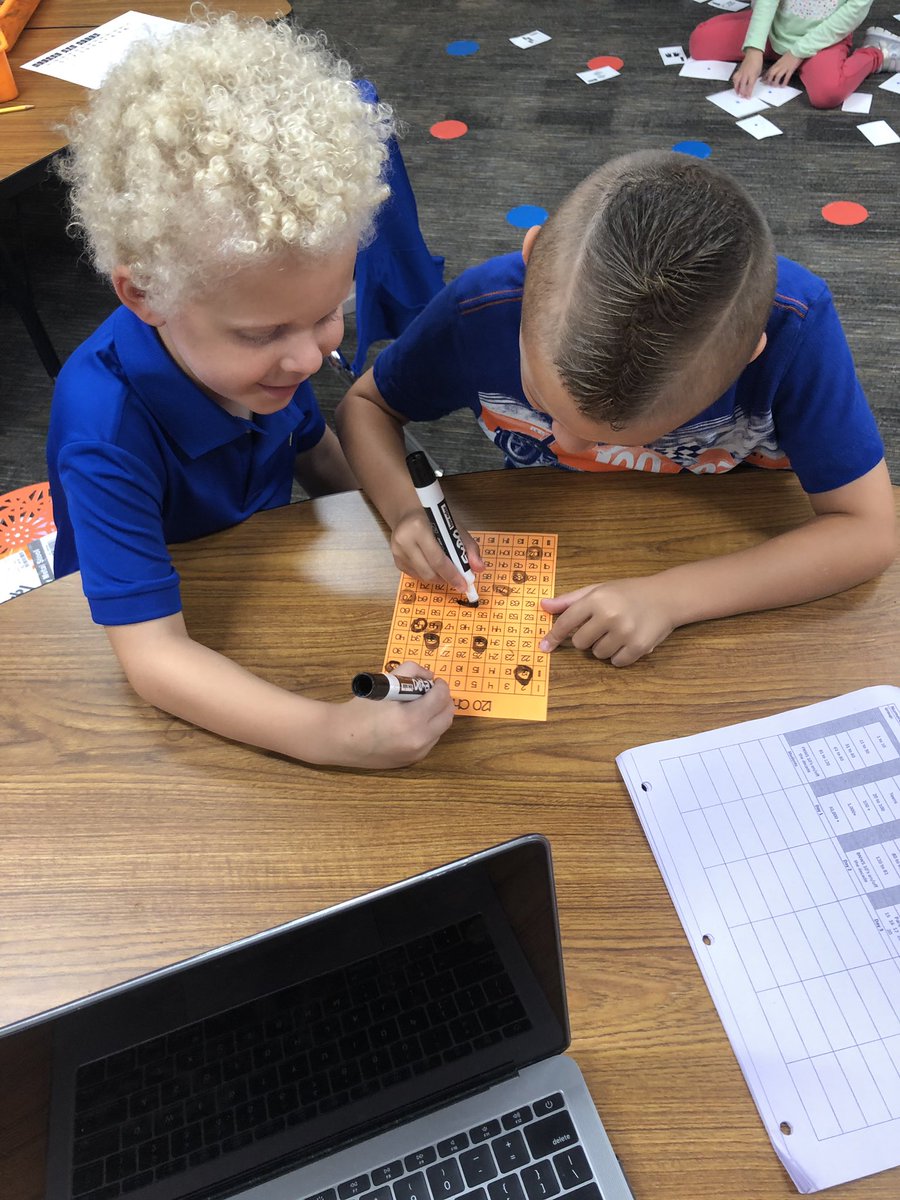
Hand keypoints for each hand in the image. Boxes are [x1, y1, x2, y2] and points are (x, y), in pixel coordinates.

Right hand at [336, 662, 453, 767]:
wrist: (341, 738)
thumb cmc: (361, 709)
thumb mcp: (385, 682)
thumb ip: (411, 672)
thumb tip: (429, 676)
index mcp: (410, 718)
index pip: (441, 698)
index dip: (441, 686)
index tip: (434, 682)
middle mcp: (418, 739)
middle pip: (447, 716)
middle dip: (443, 701)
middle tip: (432, 693)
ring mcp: (416, 753)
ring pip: (440, 730)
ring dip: (436, 716)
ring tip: (421, 707)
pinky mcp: (412, 761)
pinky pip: (430, 741)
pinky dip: (427, 730)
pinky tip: (412, 723)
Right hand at [390, 509, 484, 592]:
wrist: (410, 513)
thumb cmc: (436, 520)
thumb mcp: (455, 527)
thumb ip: (470, 548)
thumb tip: (479, 568)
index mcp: (419, 527)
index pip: (438, 559)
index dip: (452, 575)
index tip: (464, 585)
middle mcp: (404, 540)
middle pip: (429, 572)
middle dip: (446, 579)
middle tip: (458, 582)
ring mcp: (397, 552)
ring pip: (422, 577)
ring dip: (439, 579)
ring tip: (448, 573)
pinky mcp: (396, 560)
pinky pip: (416, 576)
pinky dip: (429, 575)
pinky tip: (435, 568)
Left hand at [539, 578, 675, 666]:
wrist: (665, 597)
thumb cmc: (627, 593)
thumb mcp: (598, 590)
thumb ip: (569, 601)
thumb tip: (543, 606)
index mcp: (597, 599)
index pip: (567, 622)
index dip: (554, 636)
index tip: (544, 646)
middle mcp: (610, 615)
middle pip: (580, 643)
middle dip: (586, 638)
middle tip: (602, 626)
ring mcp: (625, 632)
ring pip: (598, 654)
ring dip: (603, 647)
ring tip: (618, 631)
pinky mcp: (639, 647)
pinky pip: (616, 662)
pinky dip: (619, 655)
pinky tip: (627, 640)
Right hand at [732, 49, 762, 97]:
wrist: (753, 54)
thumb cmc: (757, 62)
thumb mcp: (758, 73)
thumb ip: (754, 80)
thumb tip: (750, 87)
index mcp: (752, 75)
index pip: (749, 86)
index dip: (748, 93)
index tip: (748, 97)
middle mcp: (745, 74)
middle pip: (742, 86)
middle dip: (742, 93)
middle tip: (742, 97)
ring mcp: (741, 72)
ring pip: (737, 83)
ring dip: (737, 89)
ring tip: (738, 93)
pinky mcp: (738, 71)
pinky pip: (735, 78)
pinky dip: (735, 83)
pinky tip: (736, 85)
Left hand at [765, 52, 801, 86]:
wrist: (798, 50)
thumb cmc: (790, 54)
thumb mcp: (782, 59)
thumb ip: (778, 64)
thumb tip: (775, 70)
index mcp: (777, 63)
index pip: (769, 70)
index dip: (765, 76)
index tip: (762, 80)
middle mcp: (780, 66)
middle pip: (772, 74)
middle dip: (769, 80)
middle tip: (768, 85)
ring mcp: (785, 68)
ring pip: (778, 76)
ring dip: (775, 82)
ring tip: (775, 86)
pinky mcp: (791, 69)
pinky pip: (786, 77)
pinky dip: (784, 82)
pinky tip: (783, 86)